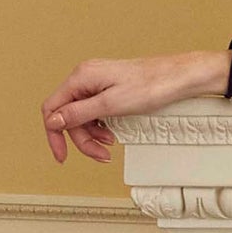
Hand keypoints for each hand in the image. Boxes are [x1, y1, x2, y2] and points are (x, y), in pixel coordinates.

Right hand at [42, 49, 231, 163]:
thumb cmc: (151, 86)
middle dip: (83, 138)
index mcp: (81, 77)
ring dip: (93, 135)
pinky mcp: (109, 88)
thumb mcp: (111, 105)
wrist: (178, 77)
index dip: (54, 135)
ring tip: (110, 145)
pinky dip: (102, 126)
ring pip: (83, 115)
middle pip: (69, 115)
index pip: (52, 108)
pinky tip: (113, 134)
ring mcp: (98, 82)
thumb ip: (79, 113)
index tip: (62, 155)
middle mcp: (85, 77)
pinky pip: (95, 111)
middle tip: (101, 154)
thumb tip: (53, 120)